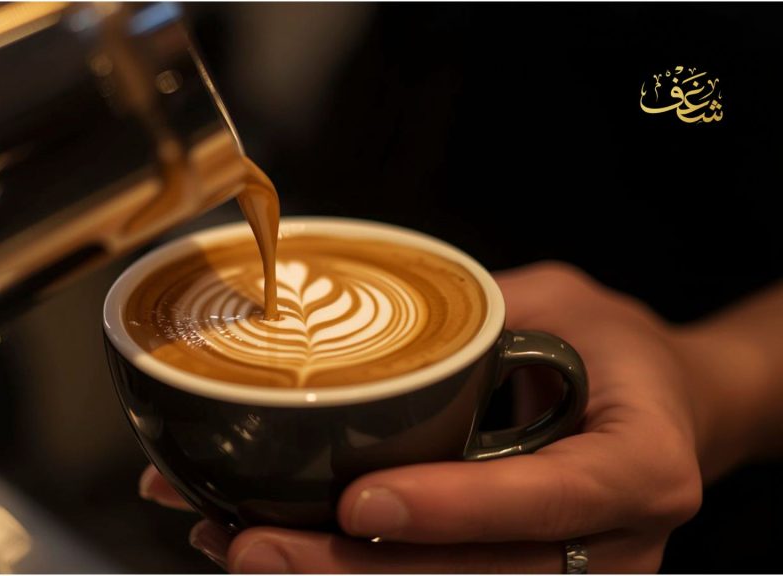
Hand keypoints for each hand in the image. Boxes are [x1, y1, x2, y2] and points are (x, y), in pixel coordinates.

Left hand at [141, 262, 718, 572]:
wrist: (662, 411)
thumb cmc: (608, 349)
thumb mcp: (556, 303)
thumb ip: (470, 318)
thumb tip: (339, 314)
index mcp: (639, 466)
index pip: (547, 500)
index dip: (454, 508)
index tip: (358, 499)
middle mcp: (613, 547)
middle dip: (355, 568)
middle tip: (254, 541)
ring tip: (239, 546)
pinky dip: (354, 574)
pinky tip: (278, 553)